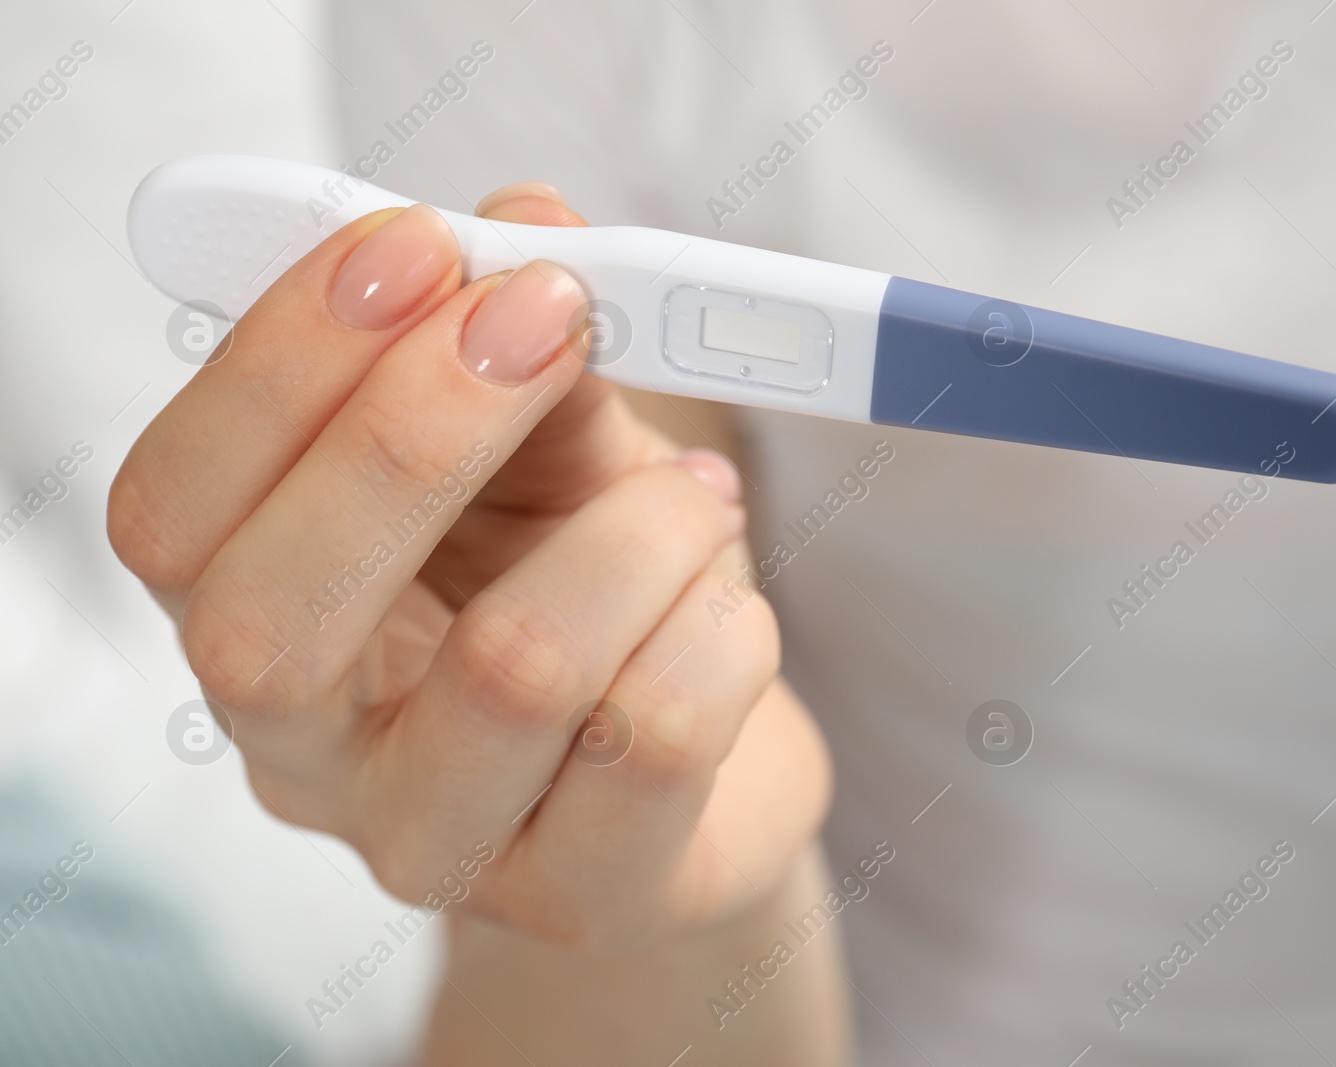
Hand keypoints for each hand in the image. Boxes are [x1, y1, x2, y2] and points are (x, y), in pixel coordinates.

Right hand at [109, 183, 830, 947]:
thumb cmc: (595, 588)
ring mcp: (438, 845)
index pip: (171, 512)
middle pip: (272, 621)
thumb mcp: (548, 455)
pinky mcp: (580, 897)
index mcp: (258, 614)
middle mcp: (309, 757)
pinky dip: (724, 623)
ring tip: (698, 493)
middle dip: (420, 435)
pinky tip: (728, 606)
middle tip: (550, 316)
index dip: (277, 366)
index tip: (414, 247)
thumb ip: (525, 349)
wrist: (702, 762)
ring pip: (514, 671)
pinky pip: (659, 737)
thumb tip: (527, 224)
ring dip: (640, 529)